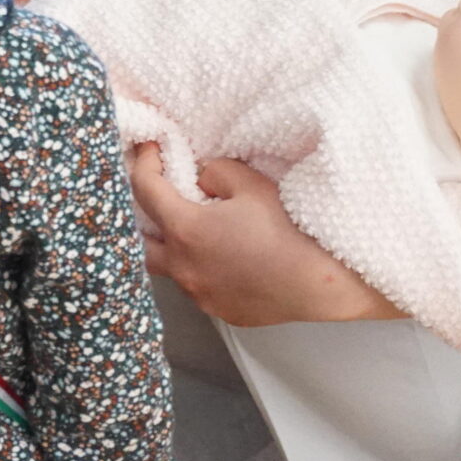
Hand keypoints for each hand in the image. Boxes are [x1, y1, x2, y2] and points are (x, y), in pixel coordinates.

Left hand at [129, 145, 401, 326]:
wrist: (319, 280)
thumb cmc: (289, 230)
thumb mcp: (251, 184)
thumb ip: (216, 172)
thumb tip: (202, 178)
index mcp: (186, 230)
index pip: (145, 190)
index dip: (143, 162)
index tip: (149, 149)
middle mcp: (184, 267)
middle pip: (140, 241)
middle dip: (144, 216)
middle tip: (158, 197)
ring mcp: (200, 294)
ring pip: (170, 269)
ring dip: (173, 247)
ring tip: (193, 229)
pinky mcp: (221, 310)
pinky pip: (198, 286)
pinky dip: (200, 268)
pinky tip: (223, 257)